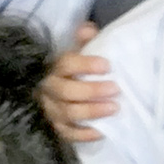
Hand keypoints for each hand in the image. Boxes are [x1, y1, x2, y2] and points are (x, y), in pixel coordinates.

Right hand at [38, 23, 121, 141]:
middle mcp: (48, 89)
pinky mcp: (56, 128)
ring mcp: (50, 110)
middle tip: (115, 89)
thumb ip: (85, 39)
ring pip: (67, 113)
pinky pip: (67, 134)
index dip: (85, 65)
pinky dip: (84, 134)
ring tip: (114, 108)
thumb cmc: (75, 70)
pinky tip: (102, 131)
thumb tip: (88, 30)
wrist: (60, 90)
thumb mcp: (79, 51)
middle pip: (66, 91)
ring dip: (92, 111)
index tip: (107, 66)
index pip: (65, 64)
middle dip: (92, 91)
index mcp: (54, 68)